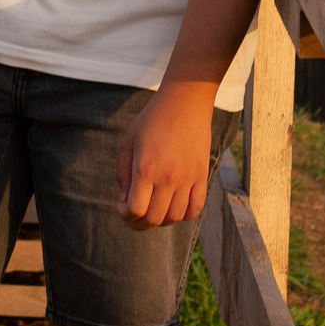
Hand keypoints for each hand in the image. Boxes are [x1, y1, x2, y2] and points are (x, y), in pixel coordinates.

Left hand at [117, 84, 219, 227]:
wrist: (185, 102)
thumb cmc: (152, 120)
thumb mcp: (129, 143)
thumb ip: (124, 174)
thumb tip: (126, 200)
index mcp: (145, 169)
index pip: (135, 210)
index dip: (125, 215)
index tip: (122, 206)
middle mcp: (168, 177)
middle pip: (154, 219)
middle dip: (139, 223)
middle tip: (134, 214)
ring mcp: (187, 178)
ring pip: (175, 217)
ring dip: (161, 220)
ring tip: (154, 209)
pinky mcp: (202, 176)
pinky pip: (196, 208)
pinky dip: (184, 215)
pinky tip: (174, 206)